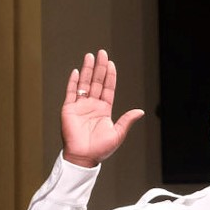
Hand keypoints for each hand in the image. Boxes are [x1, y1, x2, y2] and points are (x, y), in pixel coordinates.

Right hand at [60, 49, 144, 167]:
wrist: (84, 157)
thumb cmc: (101, 148)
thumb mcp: (118, 133)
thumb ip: (127, 120)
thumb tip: (140, 111)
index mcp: (104, 110)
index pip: (108, 89)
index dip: (110, 76)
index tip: (111, 64)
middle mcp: (92, 105)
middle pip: (97, 82)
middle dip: (100, 67)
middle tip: (102, 53)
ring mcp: (80, 106)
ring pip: (84, 84)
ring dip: (88, 70)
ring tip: (90, 56)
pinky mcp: (69, 109)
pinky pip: (71, 92)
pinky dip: (73, 82)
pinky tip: (77, 72)